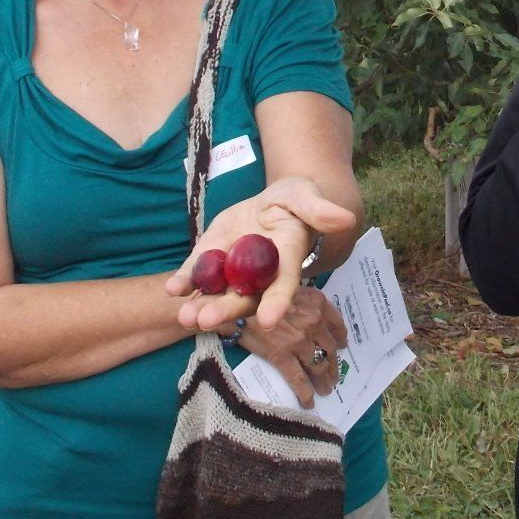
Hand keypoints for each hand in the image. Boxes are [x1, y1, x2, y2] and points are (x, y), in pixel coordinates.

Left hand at [165, 175, 356, 335]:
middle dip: (226, 310)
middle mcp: (260, 274)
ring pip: (218, 293)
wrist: (270, 202)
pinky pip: (197, 273)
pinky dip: (185, 281)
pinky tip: (173, 288)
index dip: (277, 303)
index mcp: (287, 259)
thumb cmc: (294, 200)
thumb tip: (345, 217)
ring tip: (185, 317)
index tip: (268, 322)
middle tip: (206, 321)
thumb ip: (319, 210)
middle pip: (244, 297)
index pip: (284, 285)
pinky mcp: (212, 258)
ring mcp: (233, 269)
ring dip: (201, 305)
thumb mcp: (305, 196)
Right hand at [231, 285, 346, 406]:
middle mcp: (312, 320)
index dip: (340, 337)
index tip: (342, 345)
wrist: (232, 301)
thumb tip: (310, 319)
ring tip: (325, 390)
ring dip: (323, 380)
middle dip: (333, 365)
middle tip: (333, 376)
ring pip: (318, 365)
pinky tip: (308, 401)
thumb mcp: (286, 287)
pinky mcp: (281, 355)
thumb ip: (302, 302)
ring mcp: (298, 339)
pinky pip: (298, 378)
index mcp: (316, 301)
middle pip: (329, 348)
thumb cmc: (256, 291)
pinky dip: (305, 392)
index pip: (336, 323)